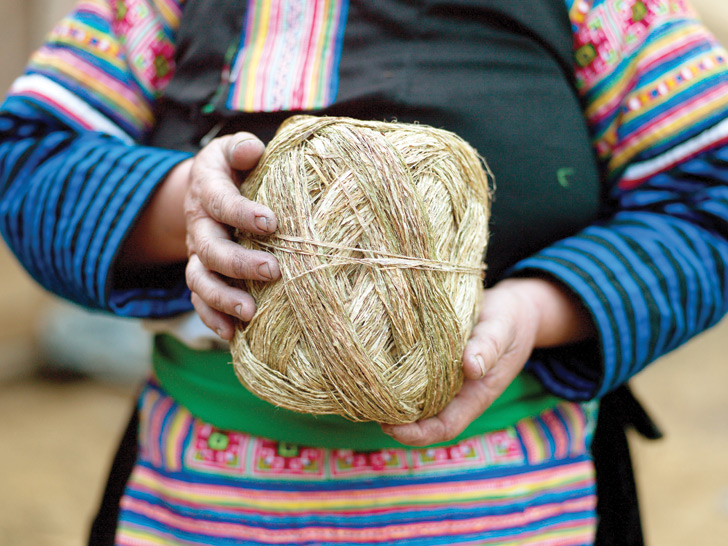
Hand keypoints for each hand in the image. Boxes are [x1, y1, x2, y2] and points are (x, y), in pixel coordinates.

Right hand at [184, 133, 280, 338]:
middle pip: (210, 249)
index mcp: (207, 191)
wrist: (205, 189)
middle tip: (273, 271)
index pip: (220, 202)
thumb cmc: (232, 169)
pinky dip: (212, 318)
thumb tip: (252, 150)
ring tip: (250, 312)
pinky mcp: (203, 274)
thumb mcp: (232, 150)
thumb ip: (242, 149)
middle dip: (239, 263)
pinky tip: (232, 334)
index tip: (271, 223)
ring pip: (201, 281)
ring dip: (223, 298)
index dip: (242, 213)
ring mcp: (198, 254)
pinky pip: (200, 301)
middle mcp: (199, 225)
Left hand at [381, 277, 594, 445]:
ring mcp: (446, 378)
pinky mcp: (435, 360)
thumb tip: (470, 367)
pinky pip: (415, 376)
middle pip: (423, 419)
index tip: (389, 426)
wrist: (516, 308)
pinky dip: (397, 376)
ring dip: (392, 398)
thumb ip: (488, 346)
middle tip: (365, 404)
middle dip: (396, 419)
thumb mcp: (502, 329)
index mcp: (475, 395)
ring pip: (416, 398)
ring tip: (364, 389)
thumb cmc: (510, 320)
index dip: (417, 434)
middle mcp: (457, 392)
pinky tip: (375, 365)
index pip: (444, 427)